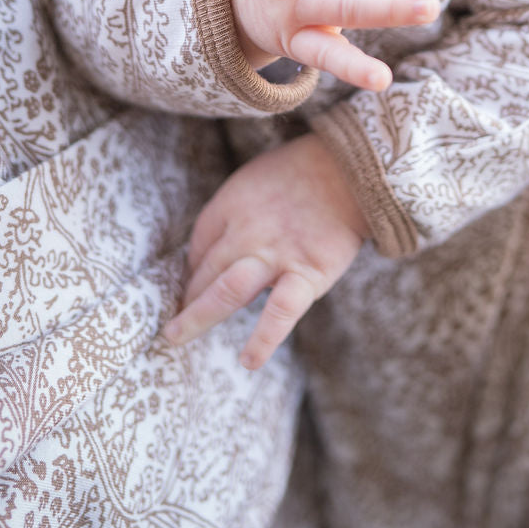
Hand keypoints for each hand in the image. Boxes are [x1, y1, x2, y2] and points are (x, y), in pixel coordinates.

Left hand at [163, 133, 368, 367]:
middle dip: (188, 298)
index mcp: (232, 204)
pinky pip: (280, 312)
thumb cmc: (304, 170)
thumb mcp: (256, 176)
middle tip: (177, 322)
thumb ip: (236, 210)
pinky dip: (264, 338)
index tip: (192, 284)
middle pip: (205, 271)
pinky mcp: (307, 273)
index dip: (191, 268)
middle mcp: (246, 231)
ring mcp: (275, 255)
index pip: (198, 243)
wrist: (351, 167)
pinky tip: (249, 361)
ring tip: (177, 337)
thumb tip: (219, 245)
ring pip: (226, 291)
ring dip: (197, 316)